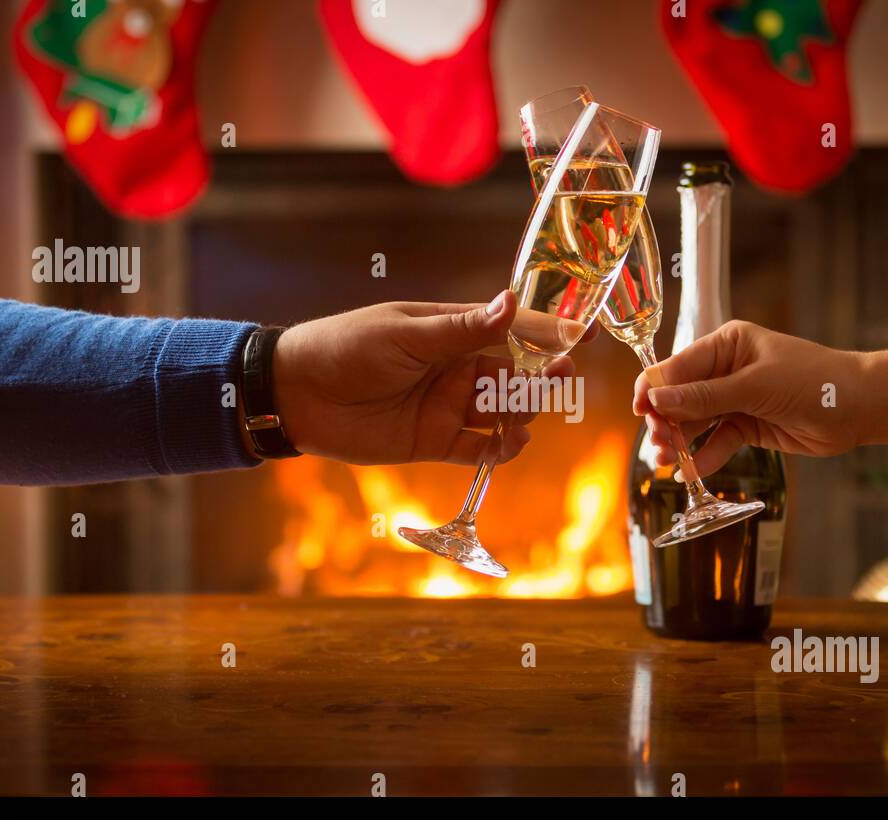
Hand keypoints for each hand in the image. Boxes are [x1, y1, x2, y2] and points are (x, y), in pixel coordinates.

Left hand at [270, 291, 586, 465]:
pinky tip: (510, 443)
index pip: (514, 329)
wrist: (298, 393)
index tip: (589, 333)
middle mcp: (458, 368)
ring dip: (522, 412)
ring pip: (503, 412)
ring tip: (522, 412)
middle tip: (560, 376)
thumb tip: (510, 302)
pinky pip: (479, 449)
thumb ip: (463, 328)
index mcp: (454, 331)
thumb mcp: (407, 334)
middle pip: (517, 374)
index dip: (552, 331)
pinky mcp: (435, 441)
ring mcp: (449, 406)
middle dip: (543, 376)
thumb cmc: (348, 347)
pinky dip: (499, 449)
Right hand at [632, 320, 865, 474]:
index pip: (677, 366)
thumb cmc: (812, 381)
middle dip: (666, 420)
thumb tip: (657, 398)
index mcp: (726, 344)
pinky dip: (705, 456)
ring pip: (697, 421)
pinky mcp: (748, 425)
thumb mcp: (754, 386)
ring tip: (665, 462)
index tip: (641, 413)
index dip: (655, 388)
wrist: (859, 407)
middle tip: (658, 444)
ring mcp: (737, 398)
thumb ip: (704, 396)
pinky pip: (718, 441)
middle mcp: (727, 369)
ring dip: (681, 441)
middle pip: (682, 396)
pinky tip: (690, 473)